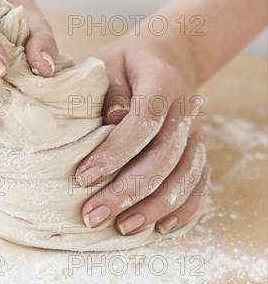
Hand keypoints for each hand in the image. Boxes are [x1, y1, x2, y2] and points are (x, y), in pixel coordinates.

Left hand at [76, 29, 209, 235]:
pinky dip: (185, 207)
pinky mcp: (198, 148)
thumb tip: (111, 120)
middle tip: (92, 215)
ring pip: (184, 175)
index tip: (84, 178)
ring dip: (154, 206)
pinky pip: (200, 181)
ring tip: (123, 227)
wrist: (169, 56)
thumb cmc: (129, 62)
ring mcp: (197, 132)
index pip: (143, 121)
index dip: (115, 153)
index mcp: (162, 82)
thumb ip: (109, 89)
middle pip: (163, 157)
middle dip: (127, 191)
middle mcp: (186, 109)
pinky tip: (162, 227)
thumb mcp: (110, 62)